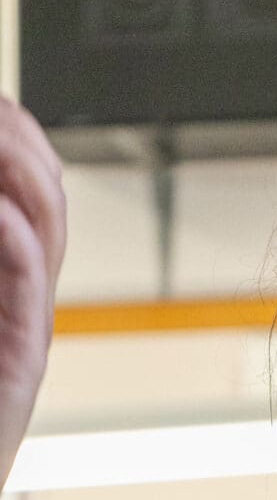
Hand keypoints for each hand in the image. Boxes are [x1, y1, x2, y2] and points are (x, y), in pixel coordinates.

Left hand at [0, 98, 63, 486]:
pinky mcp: (20, 366)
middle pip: (48, 192)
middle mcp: (21, 303)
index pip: (28, 189)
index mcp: (3, 287)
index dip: (14, 133)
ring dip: (18, 165)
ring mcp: (24, 332)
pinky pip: (27, 282)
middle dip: (18, 134)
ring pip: (49, 225)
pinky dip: (11, 232)